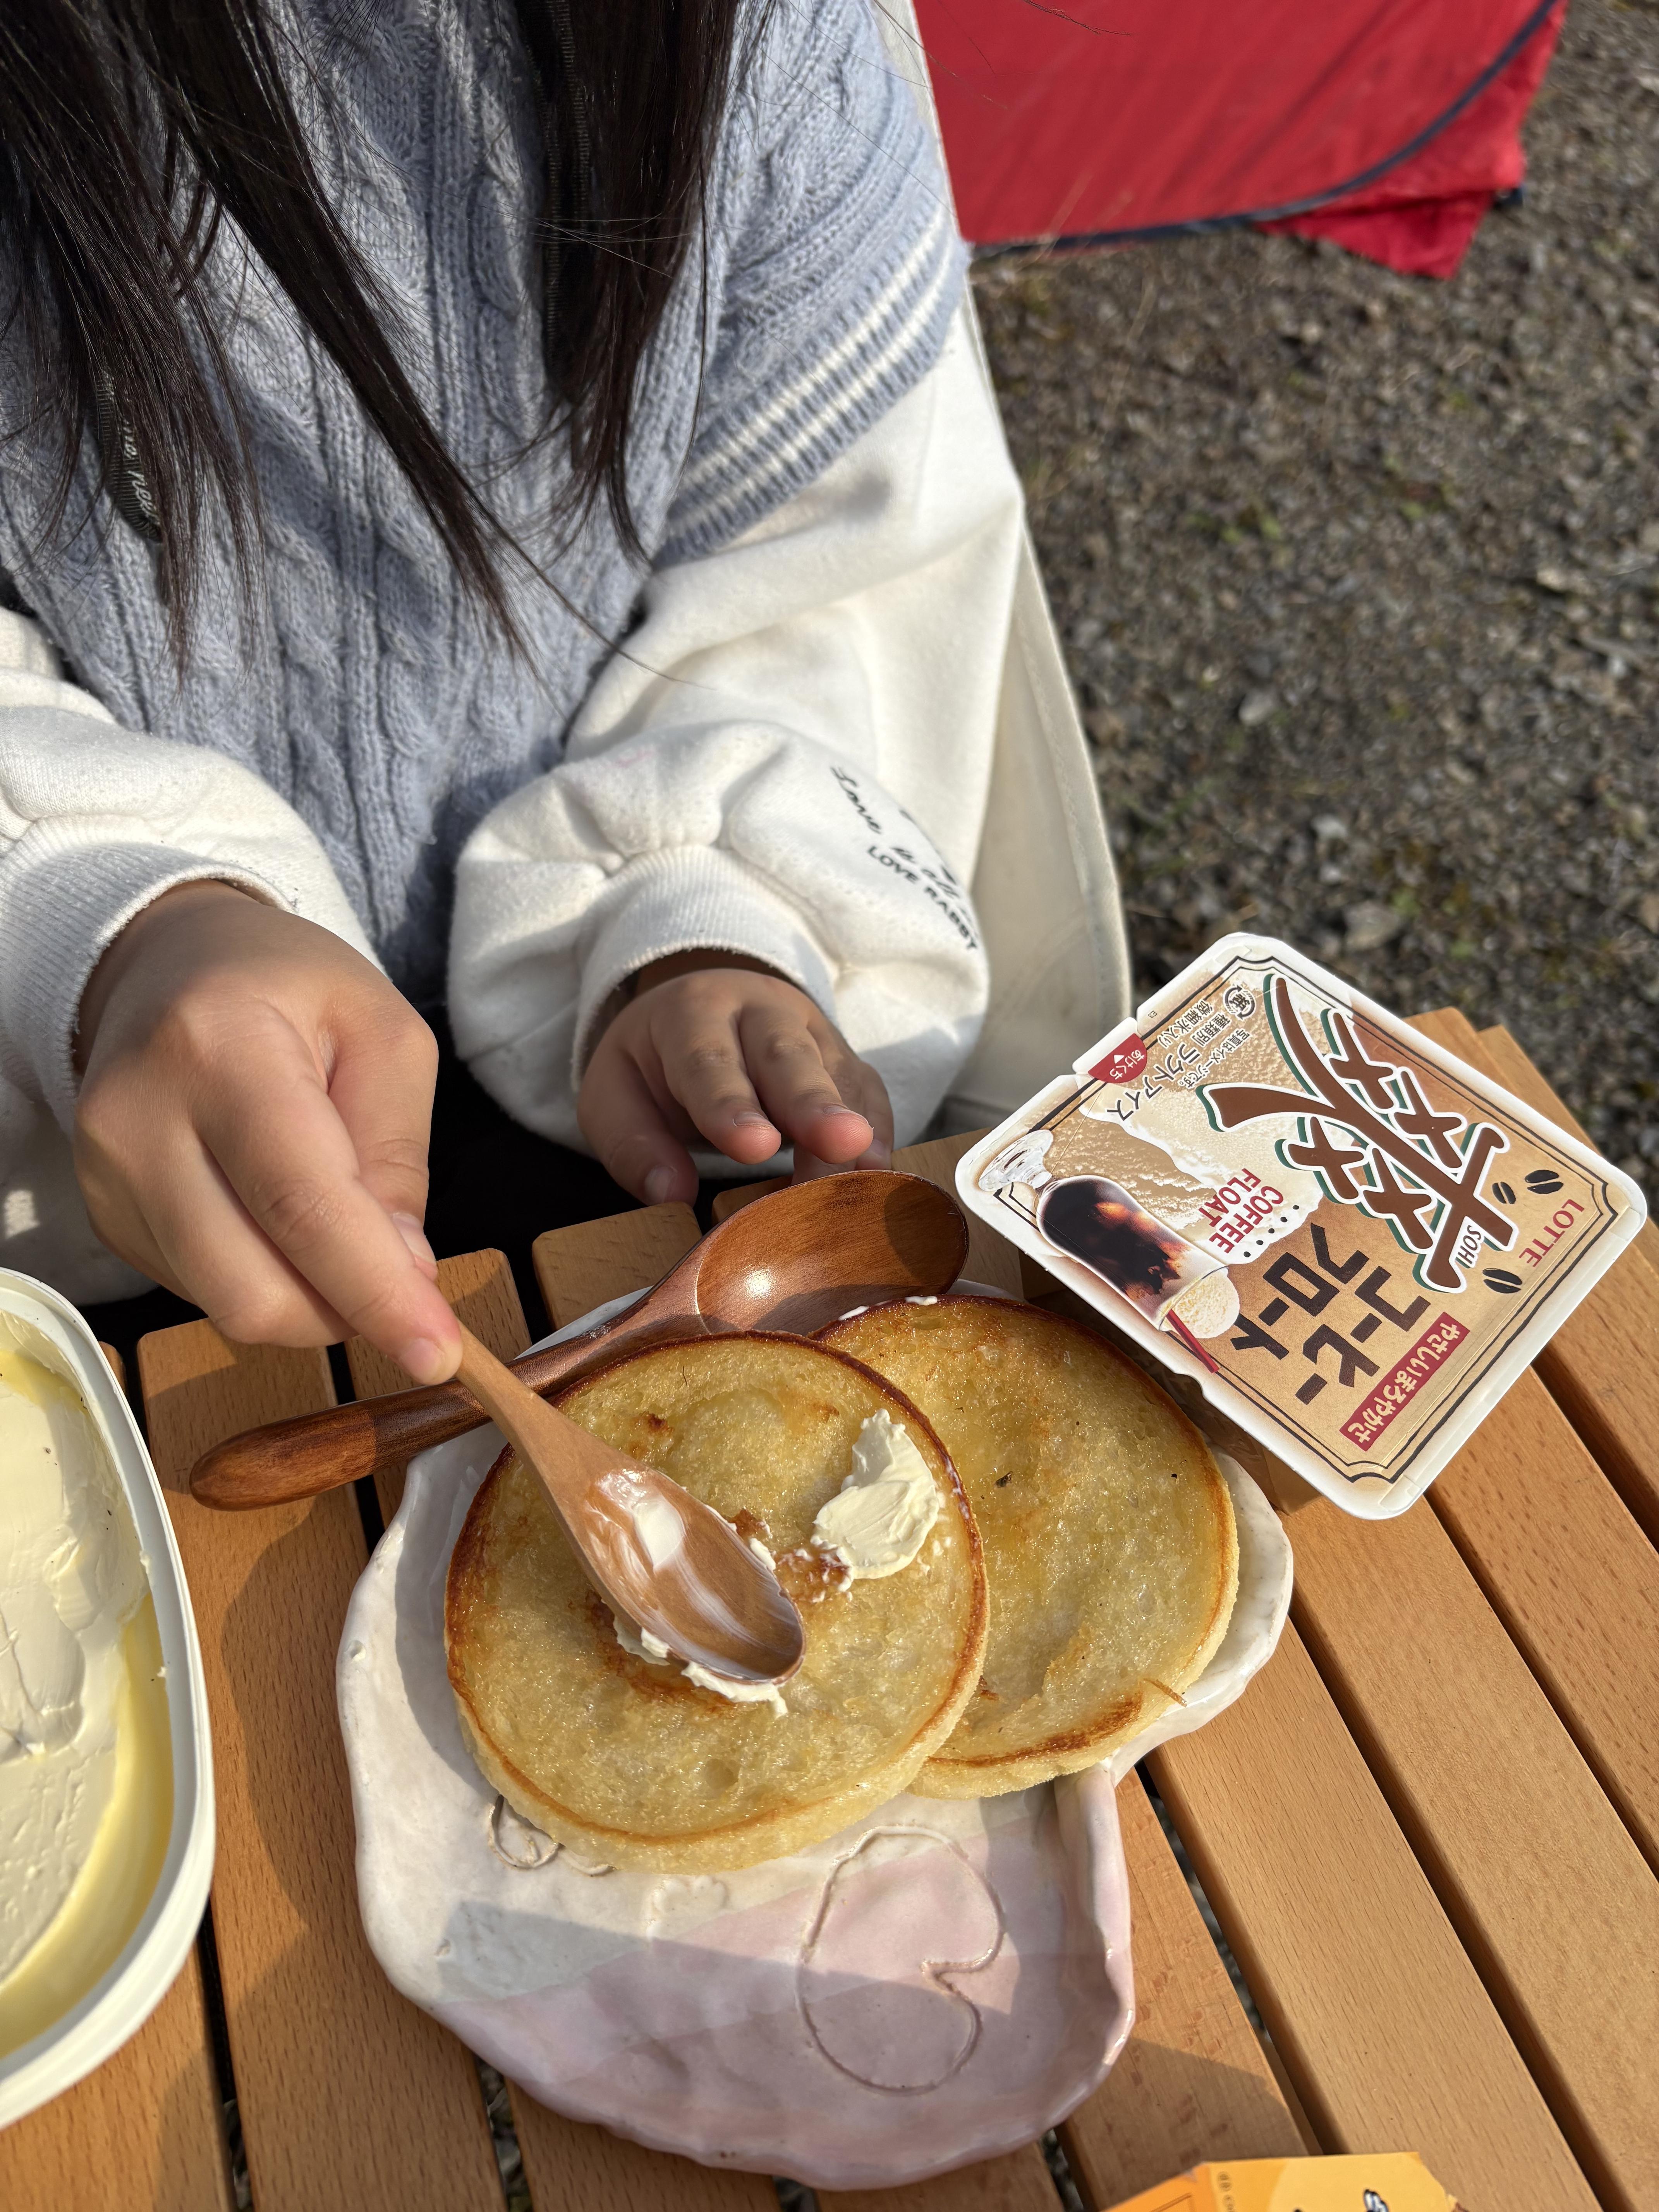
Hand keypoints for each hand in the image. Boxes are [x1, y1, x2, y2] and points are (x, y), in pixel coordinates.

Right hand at [74, 882, 461, 1381]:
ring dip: (309, 1303)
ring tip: (342, 1237)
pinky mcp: (105, 1214)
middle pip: (252, 1283)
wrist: (170, 963)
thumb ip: (397, 1156)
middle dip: (346, 1312)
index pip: (303, 1204)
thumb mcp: (385, 1036)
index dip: (374, 1291)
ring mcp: (109, 1174)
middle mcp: (142, 1118)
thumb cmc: (292, 990)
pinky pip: (200, 1291)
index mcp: (221, 1048)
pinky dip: (263, 1279)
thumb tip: (403, 1273)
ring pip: (225, 1304)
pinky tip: (278, 1221)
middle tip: (402, 1284)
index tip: (438, 1354)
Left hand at [579, 954, 892, 1204]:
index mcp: (692, 1013)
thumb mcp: (614, 1094)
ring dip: (854, 1125)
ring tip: (867, 1173)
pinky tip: (879, 1170)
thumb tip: (670, 1196)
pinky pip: (867, 1090)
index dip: (731, 1104)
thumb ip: (633, 1145)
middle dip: (813, 1102)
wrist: (700, 1009)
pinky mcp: (844, 1059)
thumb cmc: (654, 1063)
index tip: (753, 1148)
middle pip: (787, 1056)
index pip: (708, 1059)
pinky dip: (878, 1129)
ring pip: (836, 1073)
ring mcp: (811, 1031)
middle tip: (837, 1144)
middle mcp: (759, 1012)